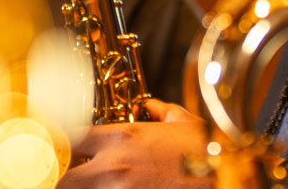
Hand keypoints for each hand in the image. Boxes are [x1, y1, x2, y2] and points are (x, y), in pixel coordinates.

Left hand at [56, 99, 212, 188]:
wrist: (224, 177)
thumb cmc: (206, 153)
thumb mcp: (183, 123)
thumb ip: (161, 112)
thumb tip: (151, 106)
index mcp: (122, 137)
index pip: (71, 139)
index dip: (66, 149)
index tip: (67, 156)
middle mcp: (114, 165)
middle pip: (64, 178)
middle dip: (66, 180)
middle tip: (73, 179)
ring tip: (96, 186)